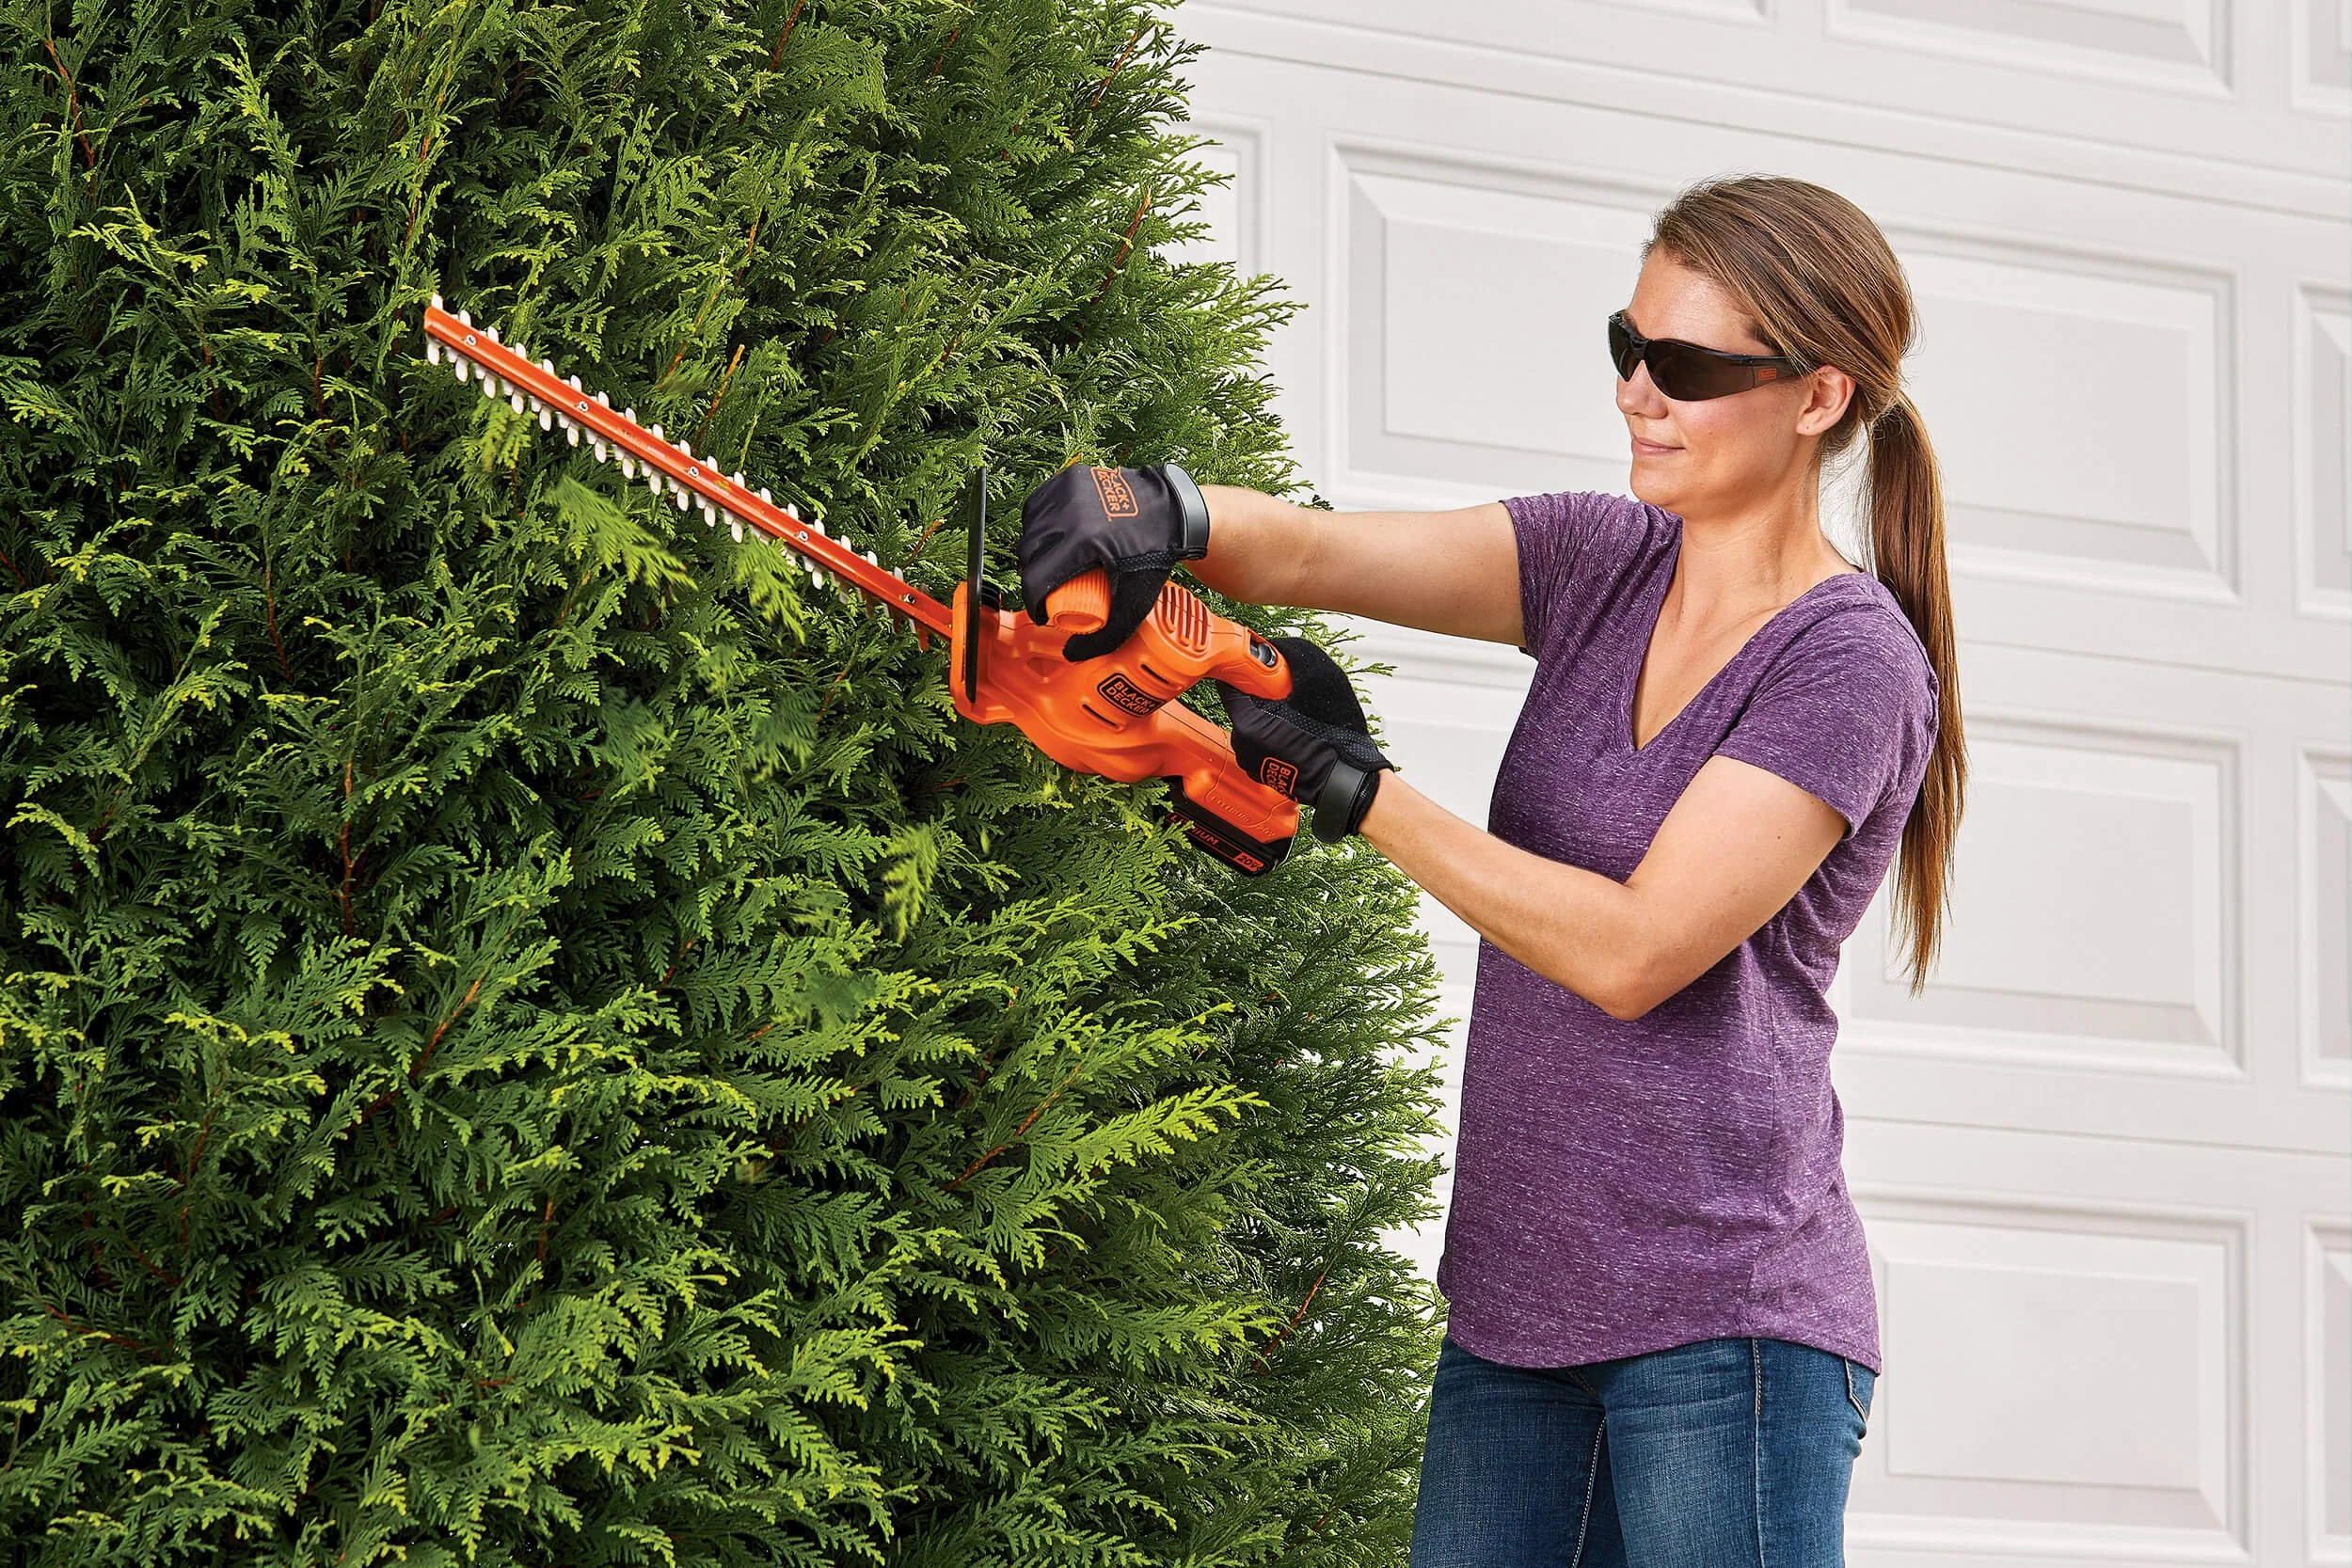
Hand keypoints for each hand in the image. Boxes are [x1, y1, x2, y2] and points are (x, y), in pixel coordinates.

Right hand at [1018, 461, 1209, 660]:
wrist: (1174, 514)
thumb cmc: (1154, 557)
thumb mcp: (1134, 603)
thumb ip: (1107, 636)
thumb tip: (1073, 655)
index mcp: (1083, 541)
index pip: (1036, 577)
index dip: (1033, 602)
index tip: (1043, 613)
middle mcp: (1071, 511)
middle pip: (1029, 553)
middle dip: (1033, 577)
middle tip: (1048, 592)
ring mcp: (1069, 490)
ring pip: (1030, 528)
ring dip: (1033, 550)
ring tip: (1048, 566)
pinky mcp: (1070, 477)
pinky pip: (1039, 505)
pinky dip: (1037, 523)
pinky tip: (1045, 537)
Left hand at [1216, 635, 1390, 842]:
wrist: (1344, 781)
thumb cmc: (1334, 740)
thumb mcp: (1318, 684)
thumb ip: (1293, 660)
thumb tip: (1277, 646)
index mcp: (1248, 721)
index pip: (1227, 684)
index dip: (1242, 670)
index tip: (1253, 665)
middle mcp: (1242, 743)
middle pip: (1239, 705)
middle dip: (1256, 694)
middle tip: (1281, 691)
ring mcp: (1249, 761)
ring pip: (1249, 725)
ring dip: (1264, 716)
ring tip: (1291, 716)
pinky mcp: (1260, 773)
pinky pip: (1258, 744)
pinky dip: (1270, 736)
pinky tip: (1292, 735)